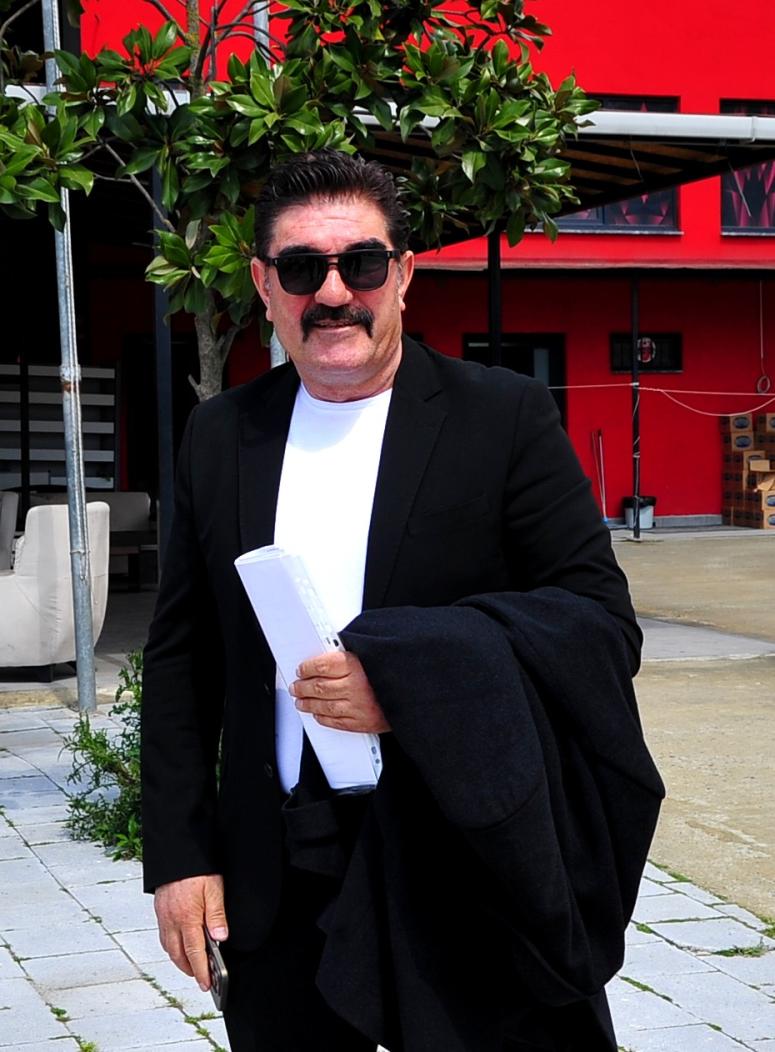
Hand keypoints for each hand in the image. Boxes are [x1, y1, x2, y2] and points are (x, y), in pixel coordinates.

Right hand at [154, 874, 227, 990]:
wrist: (176, 852)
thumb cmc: (196, 869)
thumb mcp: (214, 889)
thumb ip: (217, 915)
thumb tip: (220, 939)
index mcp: (187, 918)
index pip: (194, 953)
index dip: (201, 971)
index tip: (206, 983)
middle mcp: (172, 920)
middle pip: (179, 955)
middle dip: (190, 970)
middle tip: (201, 978)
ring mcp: (164, 916)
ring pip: (169, 947)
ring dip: (180, 959)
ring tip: (192, 964)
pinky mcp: (160, 910)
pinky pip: (164, 935)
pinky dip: (171, 946)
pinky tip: (179, 944)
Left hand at [291, 651, 390, 732]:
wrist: (421, 690)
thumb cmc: (399, 669)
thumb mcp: (377, 652)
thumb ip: (357, 651)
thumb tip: (335, 651)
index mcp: (358, 664)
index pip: (323, 665)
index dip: (308, 668)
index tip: (302, 669)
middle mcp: (356, 685)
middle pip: (319, 686)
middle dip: (303, 687)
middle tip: (297, 686)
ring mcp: (359, 706)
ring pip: (324, 706)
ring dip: (309, 704)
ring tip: (301, 701)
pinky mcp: (364, 722)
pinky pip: (337, 722)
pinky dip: (324, 719)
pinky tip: (318, 715)